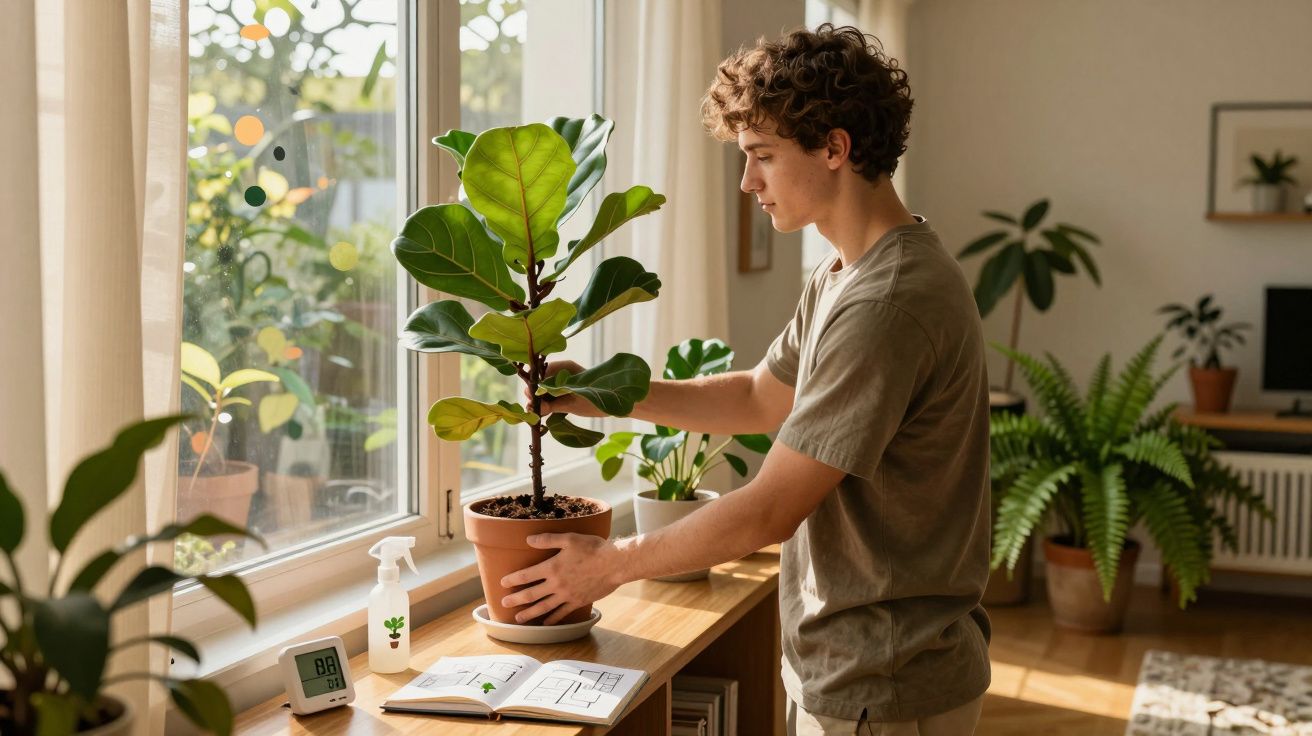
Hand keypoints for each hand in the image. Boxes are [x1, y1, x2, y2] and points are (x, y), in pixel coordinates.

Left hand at [498, 533, 621, 624]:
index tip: (503, 583)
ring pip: (543, 607)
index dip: (513, 579)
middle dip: (516, 600)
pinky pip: (562, 613)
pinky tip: (545, 623)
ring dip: (529, 613)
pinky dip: (552, 619)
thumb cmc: (593, 548)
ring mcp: (567, 595)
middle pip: (531, 594)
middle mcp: (556, 584)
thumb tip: (528, 539)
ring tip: (519, 619)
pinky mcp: (578, 602)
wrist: (614, 563)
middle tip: (504, 604)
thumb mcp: (569, 538)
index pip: (526, 575)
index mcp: (552, 567)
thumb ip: (547, 540)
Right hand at [524, 360, 604, 417]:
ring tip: (537, 413)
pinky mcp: (563, 392)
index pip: (540, 372)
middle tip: (533, 409)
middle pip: (538, 382)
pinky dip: (545, 404)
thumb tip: (533, 408)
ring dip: (538, 401)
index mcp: (565, 367)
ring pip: (542, 390)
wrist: (615, 404)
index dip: (533, 385)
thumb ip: (552, 405)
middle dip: (534, 395)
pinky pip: (549, 397)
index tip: (531, 399)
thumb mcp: (573, 404)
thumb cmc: (597, 400)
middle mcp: (561, 372)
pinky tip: (542, 413)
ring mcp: (562, 382)